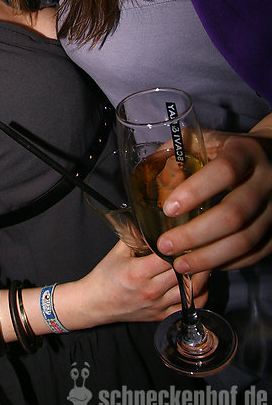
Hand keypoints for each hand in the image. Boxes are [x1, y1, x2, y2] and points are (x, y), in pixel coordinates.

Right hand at [80, 241, 208, 325]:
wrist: (95, 304)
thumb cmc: (105, 277)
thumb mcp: (117, 252)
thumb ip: (135, 235)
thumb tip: (150, 219)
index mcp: (138, 272)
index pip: (168, 256)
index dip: (181, 244)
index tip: (189, 234)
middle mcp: (150, 290)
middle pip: (183, 272)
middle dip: (196, 257)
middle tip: (204, 244)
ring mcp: (158, 305)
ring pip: (191, 291)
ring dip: (202, 276)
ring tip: (206, 262)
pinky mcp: (161, 316)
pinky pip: (188, 308)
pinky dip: (199, 296)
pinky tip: (199, 284)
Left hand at [156, 130, 271, 271]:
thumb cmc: (228, 150)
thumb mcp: (206, 140)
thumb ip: (177, 151)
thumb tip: (145, 171)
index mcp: (245, 152)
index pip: (225, 171)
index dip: (196, 191)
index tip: (168, 208)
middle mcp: (266, 180)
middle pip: (234, 214)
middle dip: (196, 234)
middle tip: (165, 245)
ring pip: (246, 240)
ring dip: (209, 256)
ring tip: (180, 264)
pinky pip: (256, 253)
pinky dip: (229, 262)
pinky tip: (205, 264)